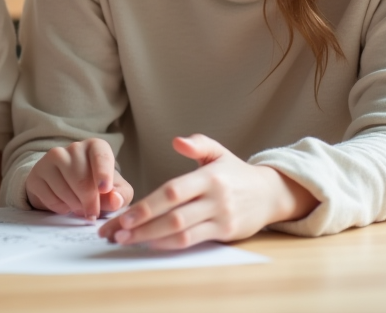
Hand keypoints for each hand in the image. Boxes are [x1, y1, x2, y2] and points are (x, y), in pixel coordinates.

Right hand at [26, 138, 132, 219]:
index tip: (104, 190)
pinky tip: (65, 204)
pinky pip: (49, 197)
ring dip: (75, 206)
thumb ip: (121, 196)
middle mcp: (73, 148)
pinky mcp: (37, 173)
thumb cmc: (97, 186)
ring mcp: (52, 158)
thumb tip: (115, 200)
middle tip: (93, 214)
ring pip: (65, 189)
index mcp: (96, 146)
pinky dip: (60, 208)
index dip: (103, 173)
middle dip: (89, 202)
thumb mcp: (115, 190)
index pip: (100, 156)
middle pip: (82, 179)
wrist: (67, 185)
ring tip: (79, 207)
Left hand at [97, 134, 317, 249]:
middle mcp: (215, 198)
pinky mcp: (226, 233)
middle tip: (115, 233)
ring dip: (151, 238)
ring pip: (181, 233)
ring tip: (126, 240)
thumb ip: (198, 144)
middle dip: (141, 226)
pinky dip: (170, 244)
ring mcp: (221, 218)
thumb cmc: (236, 173)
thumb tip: (176, 141)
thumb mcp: (218, 152)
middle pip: (173, 216)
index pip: (172, 192)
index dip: (147, 206)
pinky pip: (194, 241)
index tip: (124, 215)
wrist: (270, 194)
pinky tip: (151, 243)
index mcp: (209, 176)